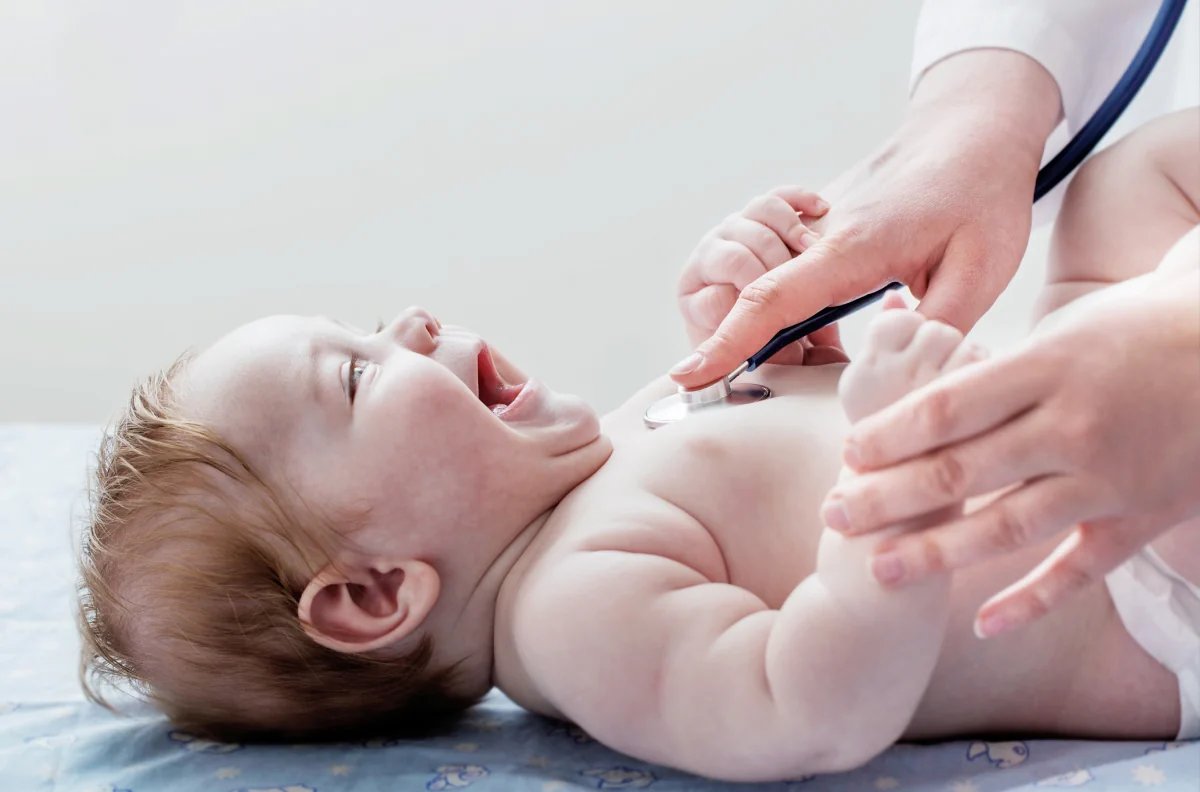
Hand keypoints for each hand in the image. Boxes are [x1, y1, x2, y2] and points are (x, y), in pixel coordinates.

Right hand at [671, 50, 1061, 387]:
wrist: (970, 130)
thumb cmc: (981, 193)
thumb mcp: (981, 269)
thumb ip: (936, 328)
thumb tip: (898, 377)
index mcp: (851, 248)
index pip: (770, 298)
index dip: (726, 341)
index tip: (687, 374)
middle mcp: (818, 236)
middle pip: (748, 294)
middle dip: (744, 341)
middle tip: (793, 367)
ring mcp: (812, 229)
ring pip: (758, 280)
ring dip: (767, 316)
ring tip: (817, 343)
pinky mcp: (816, 228)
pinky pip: (779, 268)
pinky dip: (783, 298)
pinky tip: (826, 315)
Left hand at [821, 266, 1199, 637]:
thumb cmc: (1134, 330)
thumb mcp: (1061, 332)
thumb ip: (992, 371)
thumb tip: (914, 382)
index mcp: (1047, 369)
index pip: (946, 410)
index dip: (887, 436)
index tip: (846, 454)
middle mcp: (1073, 427)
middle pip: (960, 471)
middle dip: (887, 498)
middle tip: (833, 516)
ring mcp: (1109, 479)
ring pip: (1007, 528)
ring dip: (936, 553)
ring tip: (879, 567)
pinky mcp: (1140, 519)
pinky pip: (1078, 570)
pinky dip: (1030, 600)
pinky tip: (982, 623)